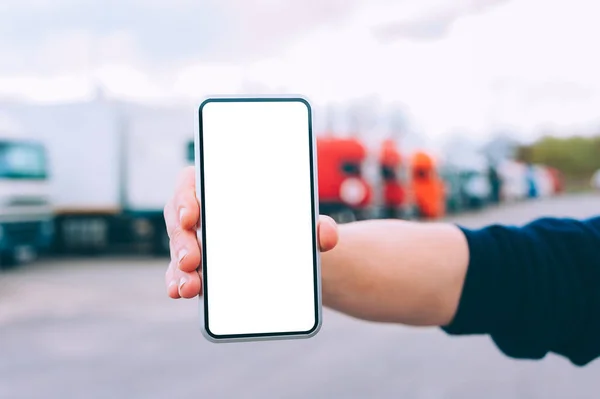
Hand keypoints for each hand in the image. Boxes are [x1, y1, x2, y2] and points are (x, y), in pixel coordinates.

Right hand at [163, 166, 339, 298]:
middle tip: (193, 259)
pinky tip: (182, 294)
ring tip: (189, 287)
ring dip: (178, 269)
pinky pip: (180, 274)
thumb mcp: (302, 224)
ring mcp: (194, 240)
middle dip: (182, 241)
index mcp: (219, 187)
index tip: (193, 215)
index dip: (186, 196)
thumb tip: (328, 234)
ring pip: (178, 250)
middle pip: (179, 220)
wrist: (286, 255)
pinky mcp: (195, 267)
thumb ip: (316, 225)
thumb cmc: (285, 227)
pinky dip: (179, 284)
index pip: (192, 182)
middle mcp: (200, 211)